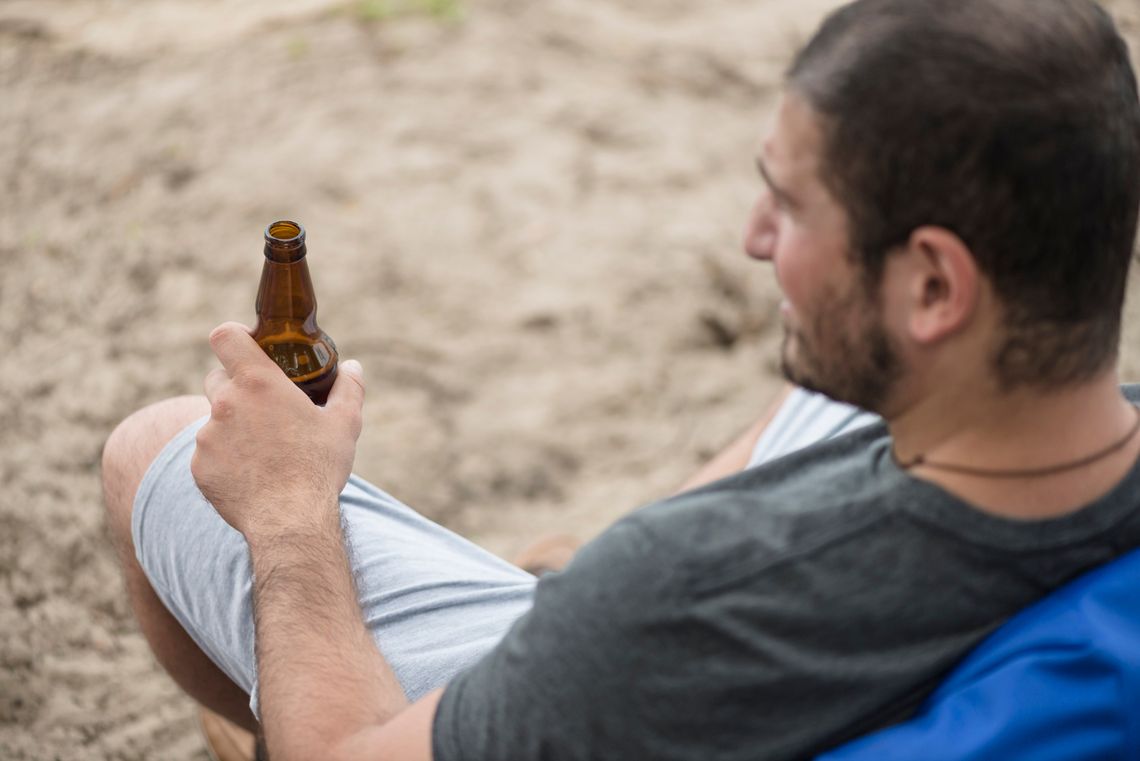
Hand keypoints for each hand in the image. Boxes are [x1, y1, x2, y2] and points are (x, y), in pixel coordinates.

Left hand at [191, 322, 364, 540]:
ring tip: (264, 451)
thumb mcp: (345, 423)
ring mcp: (206, 436)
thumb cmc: (318, 467)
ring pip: (214, 420)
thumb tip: (353, 367)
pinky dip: (225, 459)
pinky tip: (251, 475)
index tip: (248, 345)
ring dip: (233, 427)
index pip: (225, 336)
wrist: (290, 520)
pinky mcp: (199, 467)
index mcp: (258, 383)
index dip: (234, 335)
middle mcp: (225, 403)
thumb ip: (349, 388)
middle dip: (235, 385)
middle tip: (263, 405)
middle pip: (217, 377)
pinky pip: (209, 454)